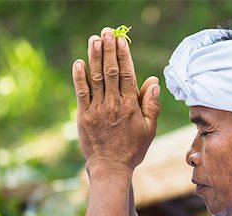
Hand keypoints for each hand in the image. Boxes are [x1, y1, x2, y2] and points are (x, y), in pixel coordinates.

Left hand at [72, 27, 159, 172]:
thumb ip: (151, 105)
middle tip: (106, 32)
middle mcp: (113, 105)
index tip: (121, 41)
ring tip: (94, 40)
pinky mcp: (83, 116)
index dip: (123, 56)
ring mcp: (96, 110)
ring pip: (95, 79)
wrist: (110, 168)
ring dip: (94, 58)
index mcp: (130, 106)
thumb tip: (153, 83)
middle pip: (110, 72)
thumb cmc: (133, 148)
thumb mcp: (150, 129)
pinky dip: (79, 78)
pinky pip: (81, 93)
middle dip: (108, 50)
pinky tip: (79, 63)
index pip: (127, 75)